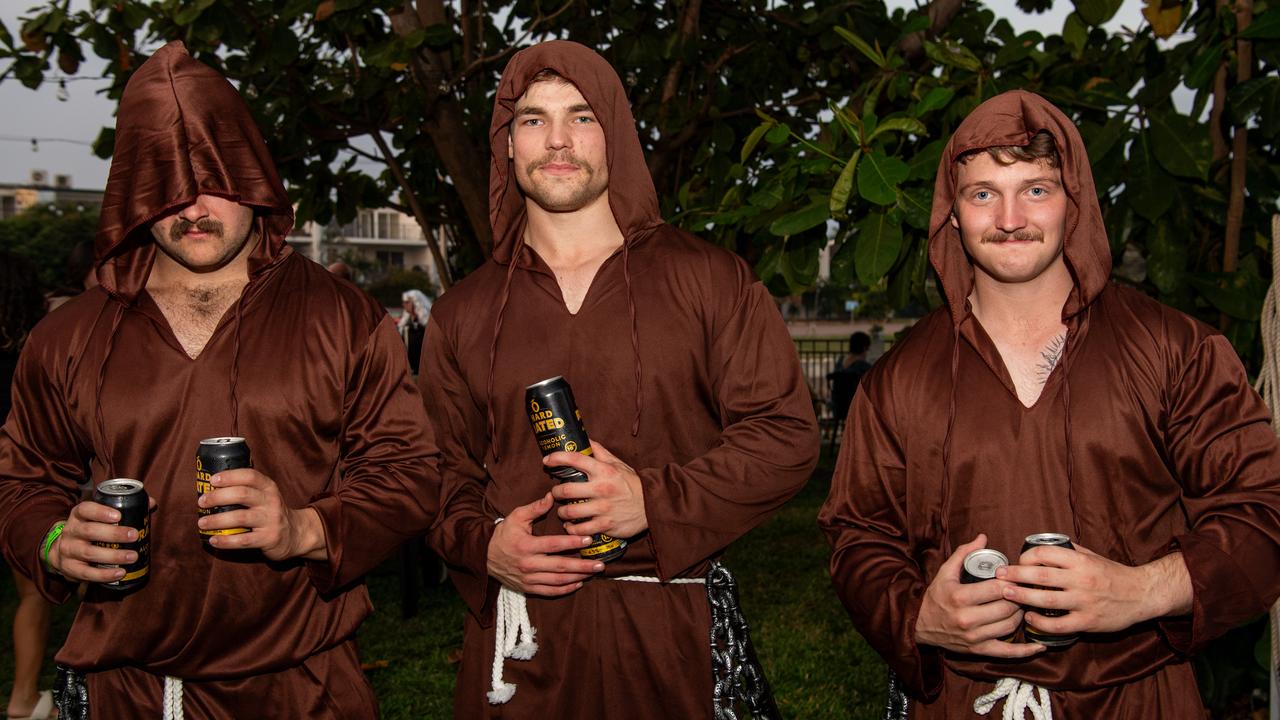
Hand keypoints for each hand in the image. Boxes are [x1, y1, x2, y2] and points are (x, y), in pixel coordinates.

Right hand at [48, 497, 156, 583]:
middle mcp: (71, 531)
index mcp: (79, 515)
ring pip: (89, 552)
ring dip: (113, 555)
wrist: (63, 550)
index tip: (119, 516)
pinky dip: (104, 574)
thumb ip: (126, 508)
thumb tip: (151, 503)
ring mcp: (68, 550)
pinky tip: (120, 573)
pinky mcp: (69, 568)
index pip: (85, 509)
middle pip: (89, 531)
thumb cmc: (91, 529)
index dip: (101, 512)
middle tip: (134, 535)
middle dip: (114, 534)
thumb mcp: (100, 517)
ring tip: (133, 556)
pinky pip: (86, 573)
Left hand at [198, 469, 325, 560]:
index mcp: (268, 487)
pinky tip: (213, 540)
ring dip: (218, 520)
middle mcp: (271, 501)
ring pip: (240, 517)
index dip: (230, 476)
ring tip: (202, 523)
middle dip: (218, 497)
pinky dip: (226, 541)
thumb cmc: (270, 512)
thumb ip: (247, 489)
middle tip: (202, 502)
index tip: (212, 480)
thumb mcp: (265, 495)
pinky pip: (243, 540)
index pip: (250, 476)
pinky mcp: (268, 538)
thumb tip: (211, 488)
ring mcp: (270, 520)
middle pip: (242, 494)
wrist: (295, 534)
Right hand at [487, 492, 603, 595]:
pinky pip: (550, 592)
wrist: (483, 556)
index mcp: (526, 546)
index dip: (572, 542)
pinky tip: (578, 583)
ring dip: (578, 578)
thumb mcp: (516, 517)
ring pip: (558, 581)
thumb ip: (535, 508)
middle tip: (600, 564)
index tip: (589, 539)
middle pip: (560, 567)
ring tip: (593, 573)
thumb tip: (552, 496)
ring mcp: (528, 578)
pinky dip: (565, 589)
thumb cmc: (503, 534)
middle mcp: (528, 564)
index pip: (554, 545)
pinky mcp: (528, 588)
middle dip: (583, 566)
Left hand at [547, 441, 646, 538]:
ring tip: (563, 510)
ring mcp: (603, 509)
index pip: (575, 459)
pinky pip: (580, 529)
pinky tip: (572, 525)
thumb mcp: (618, 464)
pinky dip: (572, 528)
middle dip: (555, 492)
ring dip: (562, 511)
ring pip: (569, 511)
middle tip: (556, 492)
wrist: (652, 506)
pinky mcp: (606, 525)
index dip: (556, 458)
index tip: (547, 461)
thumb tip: (585, 439)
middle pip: (565, 490)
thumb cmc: (632, 484)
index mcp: (604, 471)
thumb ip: (600, 452)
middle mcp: (602, 489)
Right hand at [914, 534, 1043, 658]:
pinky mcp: (978, 650)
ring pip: (1010, 626)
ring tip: (1023, 605)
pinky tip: (1039, 645)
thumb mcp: (945, 573)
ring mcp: (974, 637)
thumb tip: (983, 537)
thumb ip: (963, 554)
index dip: (1013, 581)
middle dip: (1020, 598)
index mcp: (960, 597)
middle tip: (1024, 590)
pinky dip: (1026, 651)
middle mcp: (967, 619)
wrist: (919, 625)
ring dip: (1021, 615)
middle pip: (1007, 608)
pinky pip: (1007, 653)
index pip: (997, 588)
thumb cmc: (935, 597)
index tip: (1019, 576)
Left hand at [997, 545, 1191, 634]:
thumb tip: (1042, 546)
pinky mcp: (1087, 622)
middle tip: (998, 576)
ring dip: (1021, 597)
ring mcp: (1084, 602)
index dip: (1026, 557)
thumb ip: (1069, 551)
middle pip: (1040, 576)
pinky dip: (1040, 622)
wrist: (1142, 594)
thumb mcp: (1092, 555)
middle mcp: (1081, 579)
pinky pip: (1058, 624)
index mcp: (1080, 560)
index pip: (1045, 553)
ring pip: (1045, 600)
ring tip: (1005, 594)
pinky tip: (1029, 618)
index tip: (1017, 561)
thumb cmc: (1113, 574)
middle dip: (1015, 575)